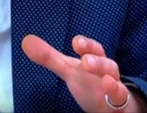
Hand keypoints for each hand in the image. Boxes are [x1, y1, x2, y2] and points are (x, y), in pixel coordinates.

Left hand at [22, 34, 142, 111]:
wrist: (112, 105)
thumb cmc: (90, 83)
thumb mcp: (68, 70)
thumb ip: (49, 57)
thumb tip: (26, 40)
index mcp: (95, 61)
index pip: (93, 49)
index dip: (86, 45)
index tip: (76, 42)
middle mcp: (107, 73)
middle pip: (106, 64)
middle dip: (97, 62)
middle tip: (85, 61)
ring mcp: (115, 88)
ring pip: (115, 81)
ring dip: (109, 79)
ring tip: (104, 79)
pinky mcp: (120, 103)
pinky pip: (121, 99)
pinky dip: (117, 93)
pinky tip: (110, 89)